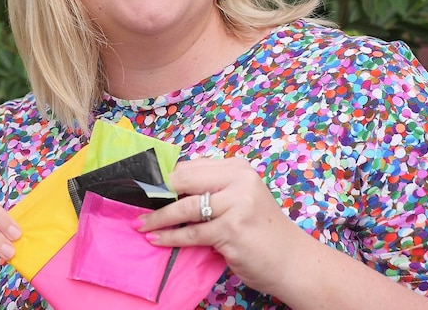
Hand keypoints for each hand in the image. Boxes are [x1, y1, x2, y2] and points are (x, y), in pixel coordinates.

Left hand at [136, 157, 306, 296]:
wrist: (292, 260)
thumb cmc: (260, 231)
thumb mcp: (240, 199)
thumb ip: (212, 188)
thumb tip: (167, 187)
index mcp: (239, 168)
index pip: (192, 166)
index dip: (164, 176)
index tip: (142, 186)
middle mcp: (239, 180)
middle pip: (185, 180)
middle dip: (157, 193)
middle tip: (134, 202)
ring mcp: (237, 204)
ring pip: (185, 207)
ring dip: (158, 216)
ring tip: (140, 223)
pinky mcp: (232, 229)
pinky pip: (192, 232)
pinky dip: (170, 236)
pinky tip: (156, 238)